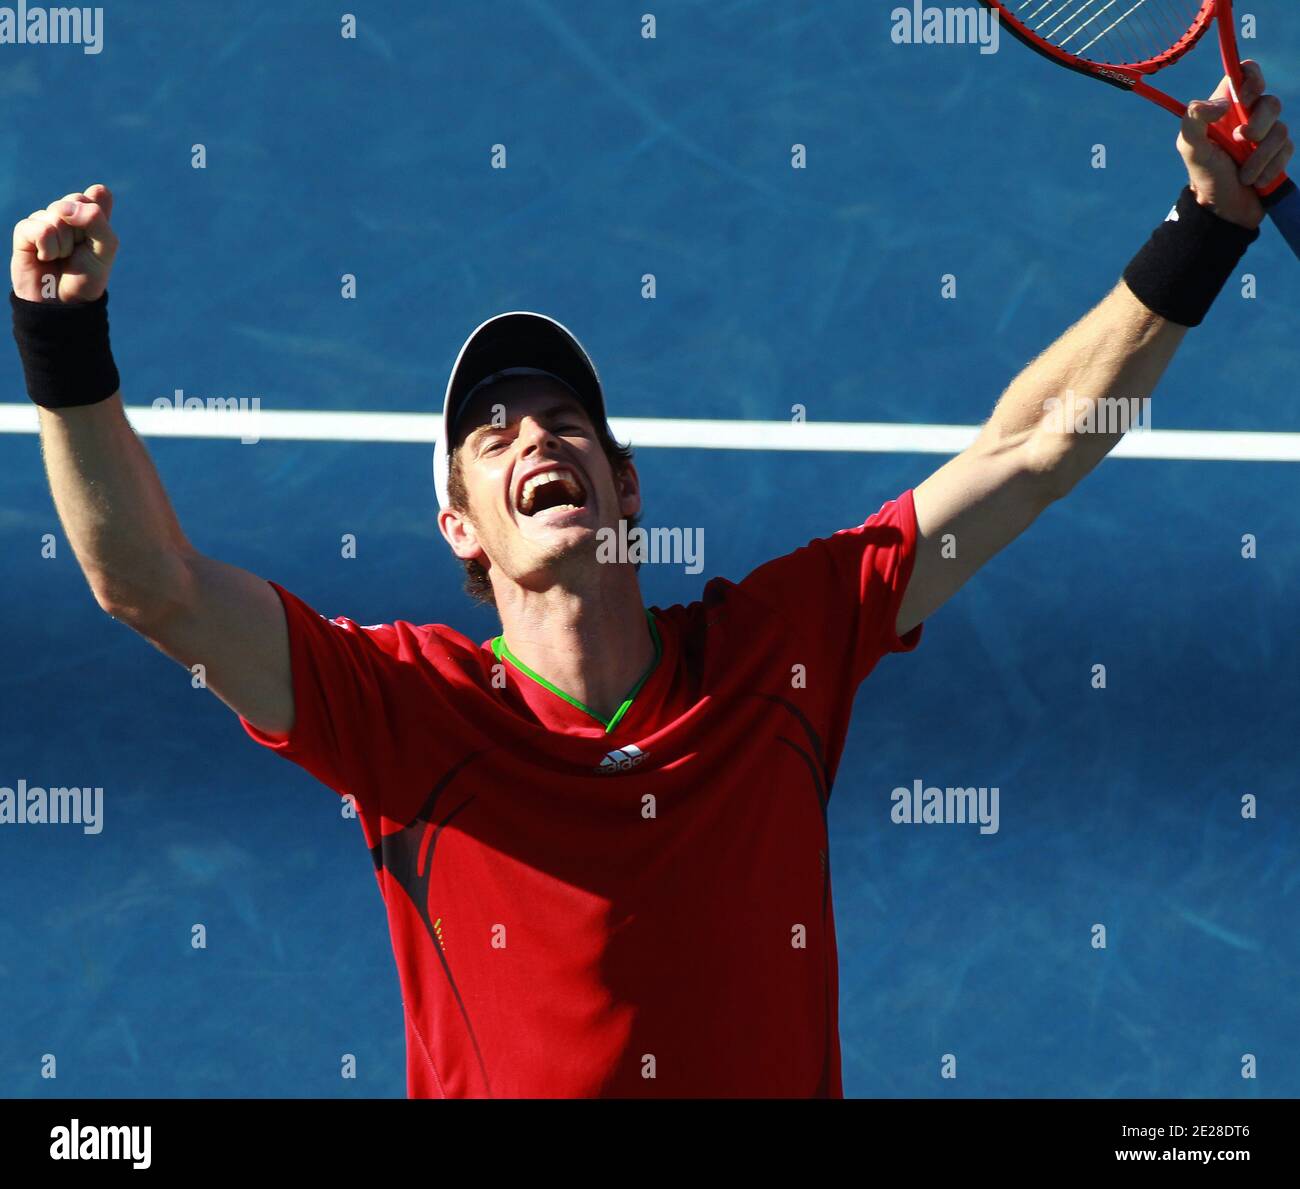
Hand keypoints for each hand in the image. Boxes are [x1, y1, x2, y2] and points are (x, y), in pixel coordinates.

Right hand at [10, 183, 117, 302]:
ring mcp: (44, 220)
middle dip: (82, 231)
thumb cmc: (88, 276)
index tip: (98, 238)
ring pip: (57, 216)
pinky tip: (45, 258)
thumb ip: (96, 220)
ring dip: (64, 244)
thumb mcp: (106, 249)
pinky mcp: (24, 232)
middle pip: (75, 200)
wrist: (65, 303)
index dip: (98, 216)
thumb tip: (64, 207)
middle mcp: (66, 214)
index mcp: (89, 214)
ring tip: (61, 258)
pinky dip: (48, 247)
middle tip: (78, 251)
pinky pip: (39, 228)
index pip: (97, 195)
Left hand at [1177, 62, 1292, 229]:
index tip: (1245, 97)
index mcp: (1226, 108)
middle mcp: (1248, 116)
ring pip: (1281, 128)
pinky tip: (1254, 181)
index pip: (1245, 73)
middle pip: (1270, 102)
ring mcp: (1266, 134)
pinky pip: (1287, 149)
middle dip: (1258, 125)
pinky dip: (1269, 168)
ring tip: (1243, 174)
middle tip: (1240, 141)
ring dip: (1260, 156)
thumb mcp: (1190, 148)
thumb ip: (1194, 119)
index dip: (1252, 76)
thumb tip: (1222, 103)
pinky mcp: (1279, 152)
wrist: (1222, 209)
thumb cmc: (1204, 175)